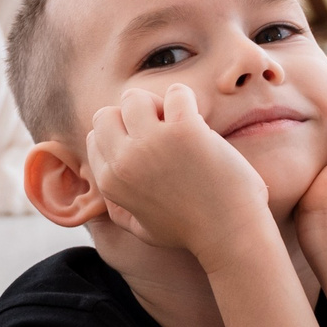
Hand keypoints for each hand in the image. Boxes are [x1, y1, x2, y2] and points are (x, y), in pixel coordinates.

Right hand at [86, 84, 273, 258]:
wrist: (230, 233)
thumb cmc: (191, 231)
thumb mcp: (141, 228)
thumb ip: (118, 209)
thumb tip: (103, 195)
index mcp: (110, 182)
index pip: (96, 136)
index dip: (122, 135)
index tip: (148, 147)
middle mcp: (124, 161)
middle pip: (107, 113)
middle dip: (132, 117)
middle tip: (162, 133)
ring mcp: (152, 143)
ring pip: (135, 97)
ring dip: (158, 106)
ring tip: (180, 127)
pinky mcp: (184, 131)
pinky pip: (175, 93)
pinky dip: (186, 100)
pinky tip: (199, 123)